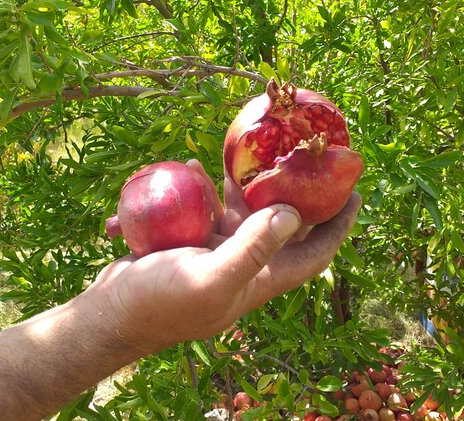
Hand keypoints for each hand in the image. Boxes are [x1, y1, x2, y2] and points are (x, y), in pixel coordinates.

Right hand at [86, 163, 360, 353]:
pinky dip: (199, 189)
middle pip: (279, 221)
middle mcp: (243, 263)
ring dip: (240, 182)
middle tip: (295, 152)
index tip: (354, 192)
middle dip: (289, 189)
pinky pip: (203, 207)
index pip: (313, 252)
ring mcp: (214, 250)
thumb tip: (294, 213)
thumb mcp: (210, 278)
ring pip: (239, 208)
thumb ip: (252, 249)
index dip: (338, 225)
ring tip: (243, 150)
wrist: (110, 313)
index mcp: (259, 278)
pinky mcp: (187, 241)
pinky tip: (190, 169)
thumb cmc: (161, 302)